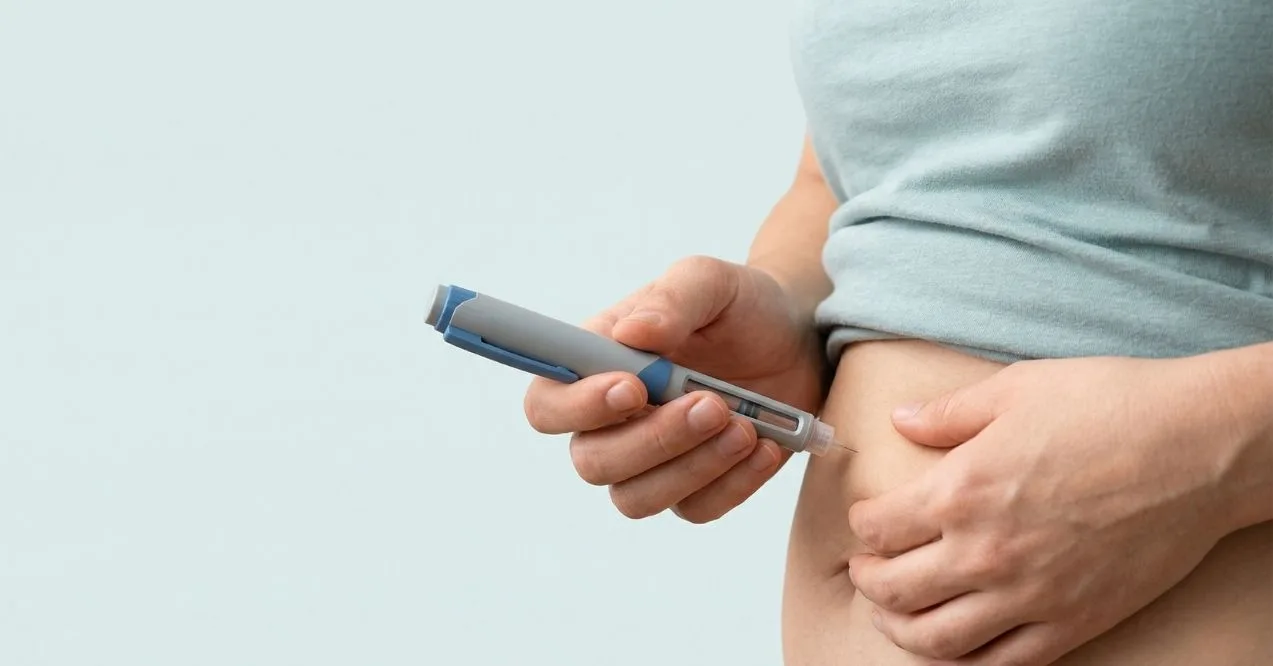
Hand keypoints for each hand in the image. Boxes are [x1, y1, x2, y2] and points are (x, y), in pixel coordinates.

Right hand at [522, 255, 825, 522]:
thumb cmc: (741, 306)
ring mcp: (652, 460)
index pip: (547, 403)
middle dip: (653, 440)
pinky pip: (696, 509)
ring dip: (692, 467)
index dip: (576, 407)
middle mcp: (612, 421)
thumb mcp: (712, 283)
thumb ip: (673, 299)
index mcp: (597, 365)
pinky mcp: (696, 486)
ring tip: (746, 427)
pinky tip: (767, 445)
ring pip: (637, 498)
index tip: (633, 387)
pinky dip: (734, 483)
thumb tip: (634, 333)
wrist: (798, 339)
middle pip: (592, 461)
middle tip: (713, 404)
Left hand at [847, 355, 1247, 664]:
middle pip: (893, 590)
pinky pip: (1002, 663)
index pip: (877, 528)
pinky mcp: (1073, 622)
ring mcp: (1029, 594)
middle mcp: (985, 551)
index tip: (867, 519)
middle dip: (868, 579)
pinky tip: (956, 644)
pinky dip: (966, 662)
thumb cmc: (1112, 407)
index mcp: (961, 490)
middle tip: (867, 569)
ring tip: (894, 613)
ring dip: (900, 629)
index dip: (862, 524)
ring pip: (936, 639)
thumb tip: (902, 419)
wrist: (1199, 447)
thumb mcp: (1015, 390)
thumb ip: (949, 413)